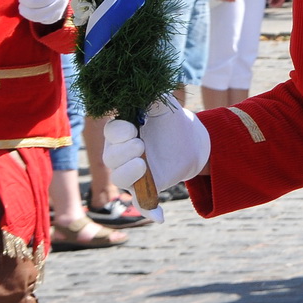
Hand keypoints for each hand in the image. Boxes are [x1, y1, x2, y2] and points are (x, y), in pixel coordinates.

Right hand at [102, 96, 211, 220]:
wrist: (192, 140)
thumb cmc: (172, 120)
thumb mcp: (164, 106)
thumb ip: (150, 98)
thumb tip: (138, 85)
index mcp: (122, 133)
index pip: (111, 134)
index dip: (118, 132)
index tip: (134, 127)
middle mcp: (121, 154)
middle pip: (110, 158)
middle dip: (123, 152)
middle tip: (140, 145)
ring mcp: (133, 172)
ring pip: (120, 180)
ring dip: (128, 174)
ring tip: (143, 164)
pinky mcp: (148, 188)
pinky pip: (143, 203)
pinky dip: (150, 211)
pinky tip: (160, 217)